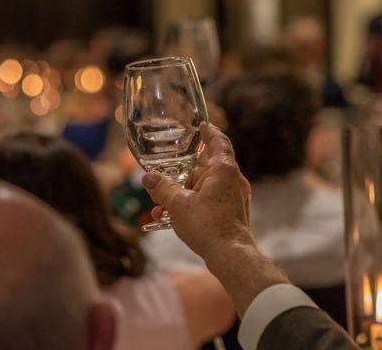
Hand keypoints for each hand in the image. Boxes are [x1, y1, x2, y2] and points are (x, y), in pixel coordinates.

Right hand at [141, 123, 252, 261]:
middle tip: (163, 180)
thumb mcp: (178, 204)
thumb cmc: (209, 226)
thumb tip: (148, 178)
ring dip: (182, 195)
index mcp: (223, 170)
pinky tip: (172, 219)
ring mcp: (234, 198)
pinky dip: (192, 205)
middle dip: (181, 177)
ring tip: (161, 207)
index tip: (203, 125)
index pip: (218, 141)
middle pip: (204, 169)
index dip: (209, 131)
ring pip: (203, 188)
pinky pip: (209, 201)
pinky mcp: (232, 213)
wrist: (230, 255)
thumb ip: (162, 188)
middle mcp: (232, 180)